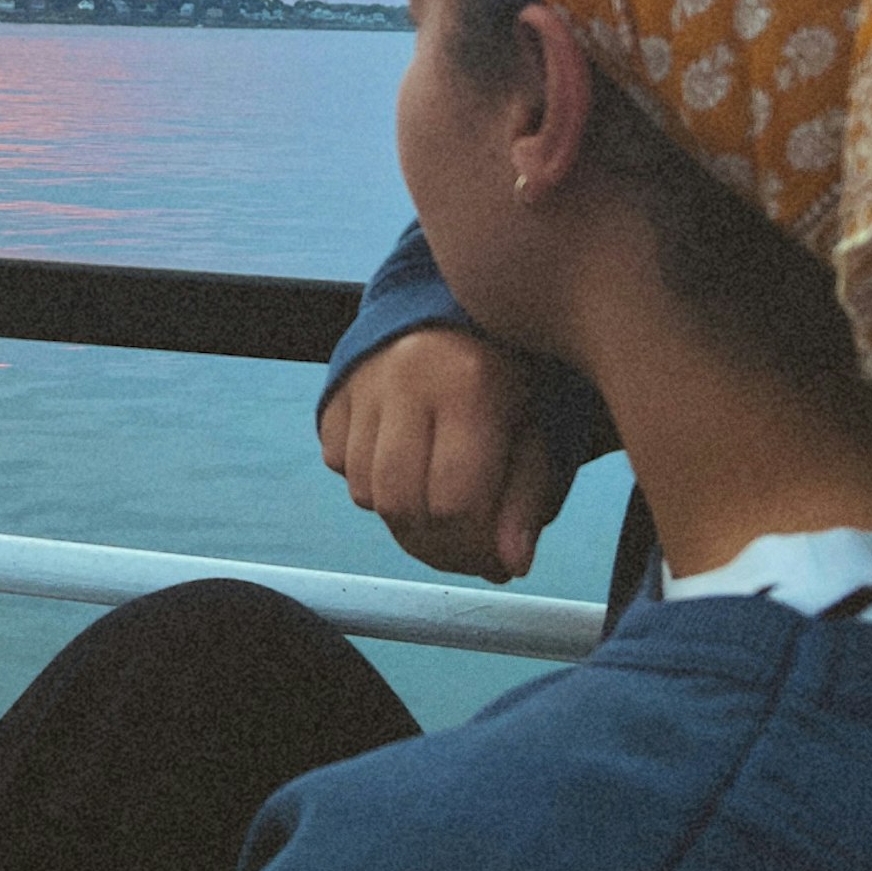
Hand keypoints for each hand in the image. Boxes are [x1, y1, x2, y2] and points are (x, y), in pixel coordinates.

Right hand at [317, 327, 573, 581]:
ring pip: (363, 493)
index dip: (472, 547)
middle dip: (432, 546)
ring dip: (401, 515)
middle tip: (464, 552)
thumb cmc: (513, 373)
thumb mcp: (539, 430)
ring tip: (439, 506)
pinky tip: (407, 464)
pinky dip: (369, 480)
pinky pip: (338, 464)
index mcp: (468, 387)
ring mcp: (360, 385)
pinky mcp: (333, 392)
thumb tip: (509, 565)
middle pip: (398, 504)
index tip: (495, 562)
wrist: (458, 305)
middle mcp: (403, 381)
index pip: (453, 502)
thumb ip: (527, 499)